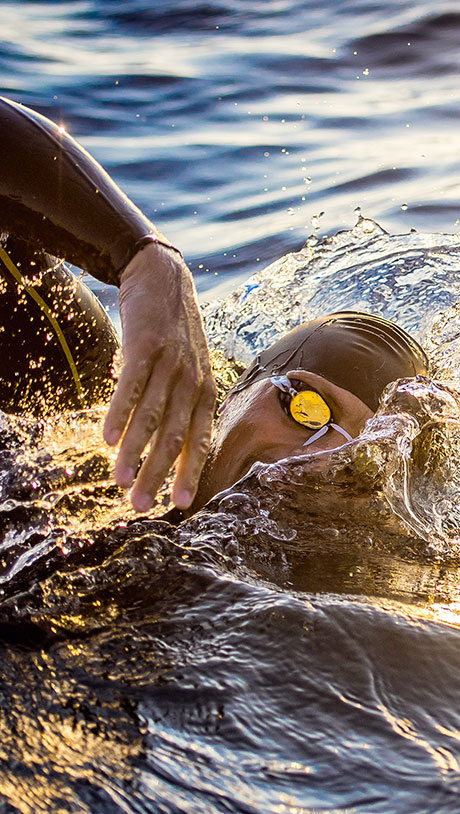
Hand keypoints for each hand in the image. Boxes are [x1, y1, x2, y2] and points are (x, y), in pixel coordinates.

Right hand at [103, 242, 215, 511]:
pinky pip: (131, 387)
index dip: (189, 473)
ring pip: (150, 418)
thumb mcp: (192, 369)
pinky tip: (107, 438)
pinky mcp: (145, 347)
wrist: (164, 279)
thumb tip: (172, 447)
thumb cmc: (177, 333)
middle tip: (140, 504)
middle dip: (157, 474)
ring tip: (120, 480)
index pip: (200, 441)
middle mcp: (192, 381)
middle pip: (173, 437)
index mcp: (206, 391)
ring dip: (133, 452)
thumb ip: (185, 405)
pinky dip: (119, 414)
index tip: (179, 505)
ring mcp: (169, 364)